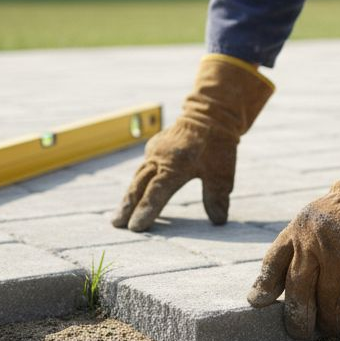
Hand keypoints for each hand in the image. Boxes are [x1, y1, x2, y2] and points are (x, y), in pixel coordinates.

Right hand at [111, 55, 272, 231]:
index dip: (146, 210)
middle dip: (127, 206)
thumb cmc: (218, 144)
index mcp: (175, 164)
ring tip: (118, 216)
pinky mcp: (153, 148)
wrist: (210, 114)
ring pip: (137, 178)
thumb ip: (217, 196)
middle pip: (139, 186)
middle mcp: (160, 158)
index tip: (135, 227)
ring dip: (128, 197)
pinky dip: (137, 184)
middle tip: (117, 224)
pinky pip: (142, 169)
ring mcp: (154, 152)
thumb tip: (218, 220)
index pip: (157, 192)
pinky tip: (133, 195)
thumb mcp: (222, 172)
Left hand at [247, 108, 339, 338]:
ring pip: (329, 304)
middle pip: (299, 293)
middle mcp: (314, 243)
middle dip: (299, 319)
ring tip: (333, 326)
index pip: (274, 263)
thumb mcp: (313, 221)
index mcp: (298, 230)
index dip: (264, 287)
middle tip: (301, 333)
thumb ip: (294, 248)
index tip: (258, 304)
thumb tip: (266, 291)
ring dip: (331, 321)